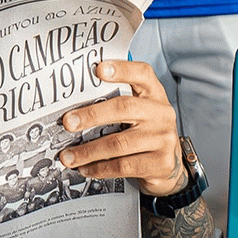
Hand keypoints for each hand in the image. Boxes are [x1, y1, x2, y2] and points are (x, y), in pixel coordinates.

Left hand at [57, 60, 183, 196]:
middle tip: (67, 122)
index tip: (98, 69)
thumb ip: (116, 98)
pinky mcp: (160, 163)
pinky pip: (124, 166)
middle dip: (91, 115)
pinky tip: (85, 168)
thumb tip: (75, 99)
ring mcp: (163, 139)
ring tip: (68, 155)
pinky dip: (100, 168)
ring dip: (88, 150)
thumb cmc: (145, 129)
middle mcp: (161, 113)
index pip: (142, 73)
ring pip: (119, 143)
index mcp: (154, 93)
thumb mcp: (138, 108)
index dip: (121, 69)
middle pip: (124, 108)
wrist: (170, 164)